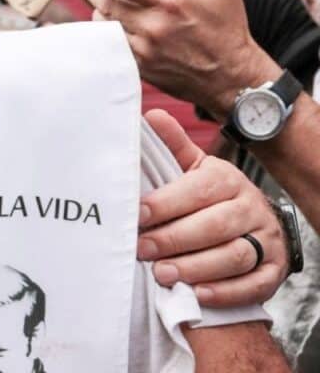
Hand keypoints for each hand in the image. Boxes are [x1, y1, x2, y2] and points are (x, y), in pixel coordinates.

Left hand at [81, 0, 279, 116]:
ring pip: (103, 25)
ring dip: (100, 12)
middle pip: (104, 2)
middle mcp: (153, 25)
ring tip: (108, 5)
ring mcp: (144, 49)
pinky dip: (107, 34)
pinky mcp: (140, 67)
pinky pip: (110, 47)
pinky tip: (114, 27)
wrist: (231, 76)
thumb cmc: (227, 26)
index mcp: (170, 0)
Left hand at [139, 109, 287, 306]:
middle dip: (175, 239)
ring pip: (234, 256)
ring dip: (196, 267)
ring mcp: (267, 240)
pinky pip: (254, 284)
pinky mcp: (274, 271)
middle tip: (142, 249)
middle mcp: (250, 208)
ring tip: (163, 274)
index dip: (165, 203)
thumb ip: (173, 147)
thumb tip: (151, 116)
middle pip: (214, 226)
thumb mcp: (194, 170)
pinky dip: (225, 292)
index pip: (197, 191)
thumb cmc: (210, 197)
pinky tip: (198, 294)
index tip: (136, 215)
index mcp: (227, 180)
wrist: (253, 224)